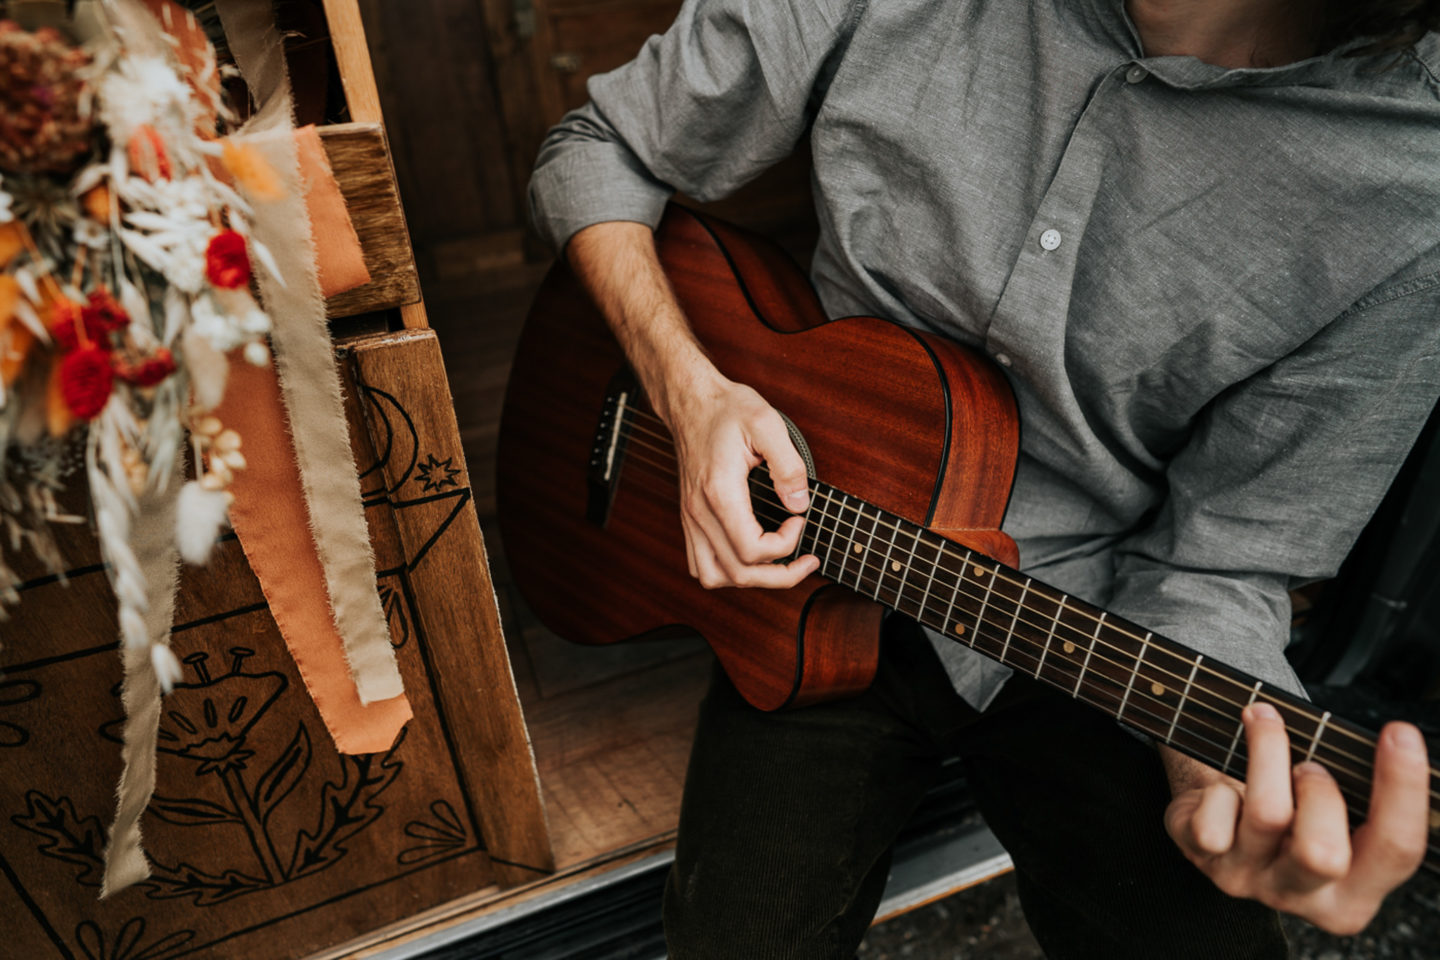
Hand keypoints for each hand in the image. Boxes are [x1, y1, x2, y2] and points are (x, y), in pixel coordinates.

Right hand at [662, 363, 818, 589]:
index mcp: (719, 492)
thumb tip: (799, 504)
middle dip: (779, 576)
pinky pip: (701, 564)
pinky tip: (750, 558)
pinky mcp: (689, 518)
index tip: (799, 520)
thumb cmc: (727, 410)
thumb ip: (788, 465)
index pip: (752, 549)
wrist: (691, 402)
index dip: (786, 545)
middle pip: (737, 573)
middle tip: (806, 562)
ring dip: (750, 579)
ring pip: (714, 576)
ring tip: (778, 566)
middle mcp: (699, 511)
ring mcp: (690, 518)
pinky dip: (727, 572)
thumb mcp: (767, 424)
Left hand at [1162, 703, 1429, 934]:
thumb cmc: (1292, 805)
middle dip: (1321, 790)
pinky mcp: (1201, 857)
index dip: (1403, 789)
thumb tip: (1386, 745)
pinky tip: (1223, 785)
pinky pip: (1212, 821)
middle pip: (1324, 852)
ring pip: (1267, 815)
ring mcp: (1247, 880)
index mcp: (1353, 895)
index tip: (1399, 732)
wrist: (1223, 812)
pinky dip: (1218, 788)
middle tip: (1308, 764)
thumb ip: (1360, 797)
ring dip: (1270, 754)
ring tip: (1267, 728)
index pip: (1396, 849)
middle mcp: (1301, 897)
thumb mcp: (1334, 812)